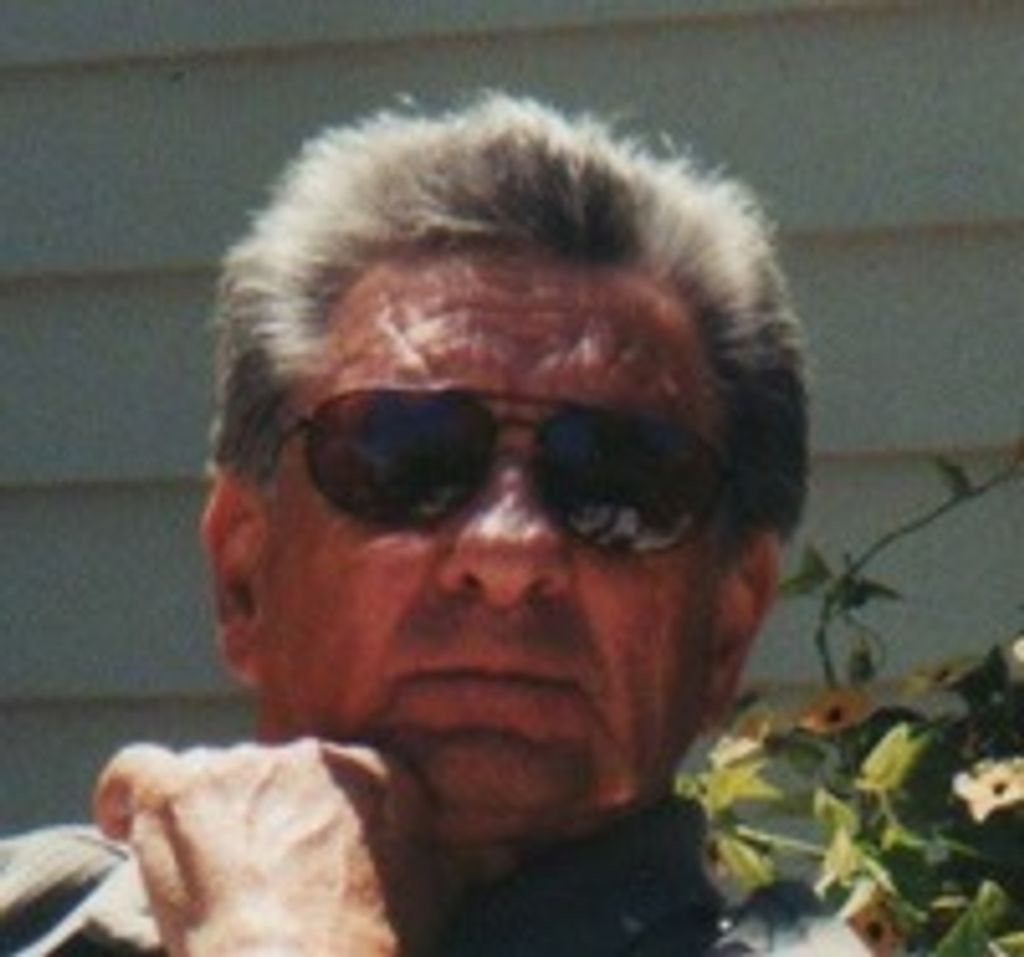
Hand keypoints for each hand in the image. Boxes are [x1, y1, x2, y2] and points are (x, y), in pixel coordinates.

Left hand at [94, 740, 455, 956]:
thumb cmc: (371, 951)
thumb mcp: (438, 897)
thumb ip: (468, 856)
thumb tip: (516, 847)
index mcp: (373, 769)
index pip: (333, 774)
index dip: (313, 816)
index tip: (306, 858)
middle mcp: (310, 754)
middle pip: (271, 775)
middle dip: (263, 820)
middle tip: (262, 885)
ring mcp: (243, 767)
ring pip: (211, 777)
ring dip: (208, 823)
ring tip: (211, 885)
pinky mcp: (182, 793)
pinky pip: (138, 770)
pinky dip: (125, 796)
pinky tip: (123, 824)